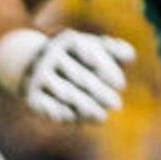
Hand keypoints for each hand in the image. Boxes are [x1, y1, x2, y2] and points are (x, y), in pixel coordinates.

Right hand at [0, 27, 133, 123]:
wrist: (30, 64)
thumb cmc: (73, 56)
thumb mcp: (92, 48)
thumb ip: (114, 50)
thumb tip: (130, 56)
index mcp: (68, 41)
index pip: (90, 54)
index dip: (107, 69)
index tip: (121, 84)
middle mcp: (50, 55)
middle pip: (80, 77)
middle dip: (100, 92)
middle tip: (117, 105)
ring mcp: (38, 75)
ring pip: (66, 94)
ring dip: (86, 107)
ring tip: (102, 117)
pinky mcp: (31, 95)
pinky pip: (50, 107)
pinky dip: (64, 115)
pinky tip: (76, 119)